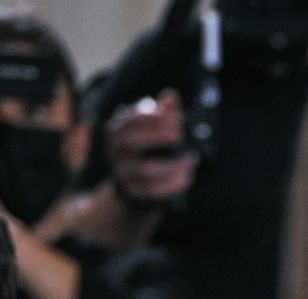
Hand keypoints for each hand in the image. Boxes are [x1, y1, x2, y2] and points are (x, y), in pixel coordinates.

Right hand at [106, 90, 199, 206]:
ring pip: (144, 170)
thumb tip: (171, 95)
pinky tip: (187, 177)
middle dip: (155, 137)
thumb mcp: (151, 129)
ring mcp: (123, 173)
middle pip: (131, 143)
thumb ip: (162, 113)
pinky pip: (152, 191)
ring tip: (191, 161)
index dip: (150, 118)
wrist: (132, 185)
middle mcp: (116, 152)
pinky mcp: (134, 193)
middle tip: (178, 134)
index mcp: (118, 131)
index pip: (128, 121)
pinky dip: (171, 185)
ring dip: (170, 165)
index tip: (172, 115)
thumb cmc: (145, 149)